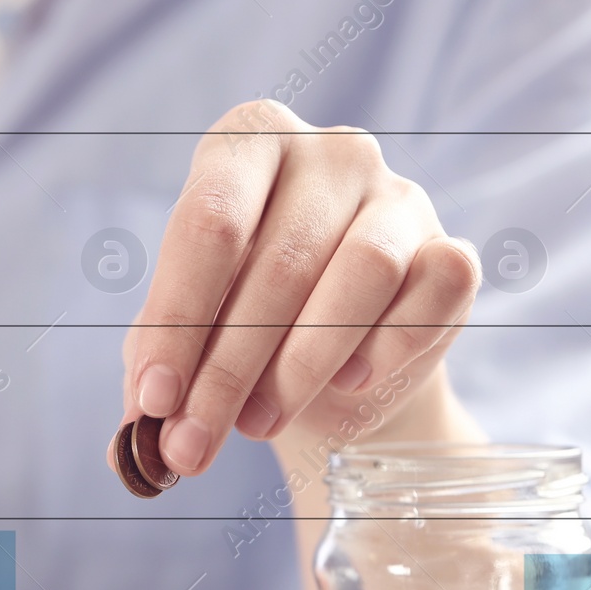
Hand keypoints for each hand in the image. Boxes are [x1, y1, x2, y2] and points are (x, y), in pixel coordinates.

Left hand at [112, 99, 480, 476]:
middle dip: (227, 370)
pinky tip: (348, 385)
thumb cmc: (242, 327)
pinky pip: (434, 292)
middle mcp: (328, 153)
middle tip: (195, 444)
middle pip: (279, 261)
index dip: (178, 318)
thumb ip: (157, 369)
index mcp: (246, 144)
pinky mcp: (450, 248)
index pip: (209, 222)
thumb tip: (140, 435)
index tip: (156, 400)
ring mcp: (397, 195)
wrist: (336, 365)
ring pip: (363, 271)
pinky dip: (387, 348)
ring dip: (302, 365)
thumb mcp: (185, 338)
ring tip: (259, 424)